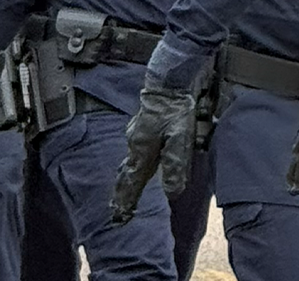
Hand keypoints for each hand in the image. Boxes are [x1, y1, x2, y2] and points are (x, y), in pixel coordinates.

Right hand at [111, 83, 196, 224]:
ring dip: (128, 178)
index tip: (120, 216)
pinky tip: (140, 161)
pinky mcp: (142, 127)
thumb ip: (176, 165)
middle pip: (126, 174)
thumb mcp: (180, 138)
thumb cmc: (175, 110)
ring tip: (125, 190)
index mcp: (141, 152)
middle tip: (117, 209)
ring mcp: (136, 135)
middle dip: (122, 192)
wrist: (168, 83)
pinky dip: (135, 162)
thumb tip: (172, 192)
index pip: (131, 182)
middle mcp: (134, 145)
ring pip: (130, 162)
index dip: (127, 199)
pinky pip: (136, 151)